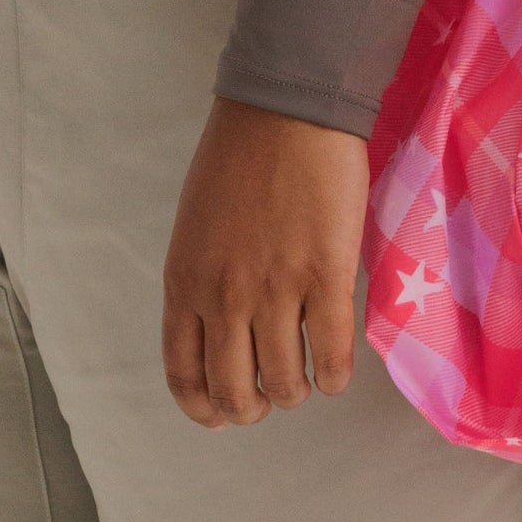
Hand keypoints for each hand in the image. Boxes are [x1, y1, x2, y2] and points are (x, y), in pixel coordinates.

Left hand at [161, 95, 369, 427]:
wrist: (287, 107)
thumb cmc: (240, 152)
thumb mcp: (197, 224)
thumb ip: (203, 275)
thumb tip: (226, 324)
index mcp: (184, 283)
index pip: (184, 374)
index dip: (205, 406)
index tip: (222, 414)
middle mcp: (223, 298)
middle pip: (234, 390)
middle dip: (252, 407)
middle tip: (269, 398)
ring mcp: (276, 289)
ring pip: (284, 380)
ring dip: (295, 392)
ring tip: (305, 384)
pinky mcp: (326, 274)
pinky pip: (332, 350)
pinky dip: (334, 374)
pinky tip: (336, 374)